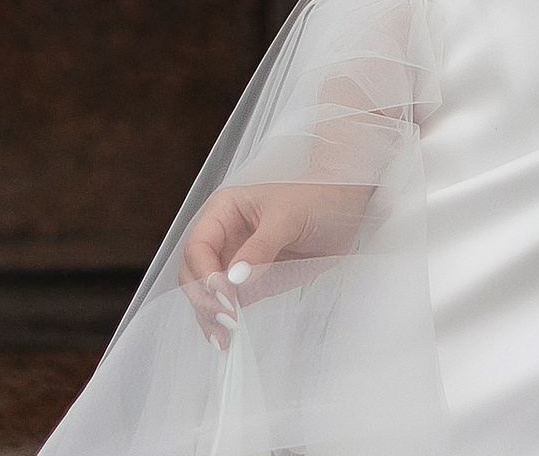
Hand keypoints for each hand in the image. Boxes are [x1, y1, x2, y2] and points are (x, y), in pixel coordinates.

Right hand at [181, 178, 372, 336]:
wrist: (344, 211)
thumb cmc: (316, 200)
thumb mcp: (288, 217)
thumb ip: (261, 247)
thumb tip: (234, 278)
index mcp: (224, 210)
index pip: (198, 246)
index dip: (206, 274)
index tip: (226, 297)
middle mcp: (222, 236)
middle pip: (194, 273)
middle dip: (204, 299)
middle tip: (227, 323)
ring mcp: (233, 262)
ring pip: (204, 294)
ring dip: (209, 317)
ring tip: (224, 338)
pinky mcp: (247, 284)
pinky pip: (226, 305)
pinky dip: (222, 322)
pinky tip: (227, 338)